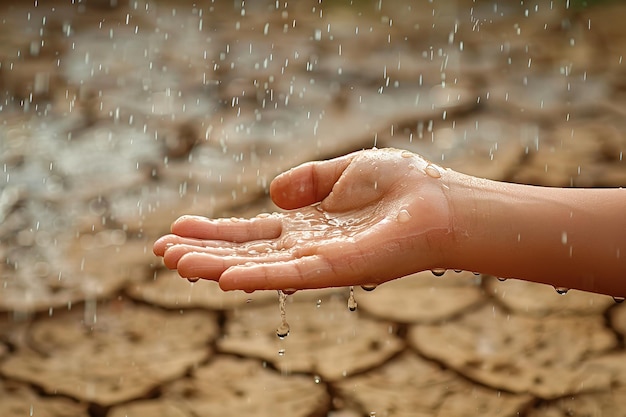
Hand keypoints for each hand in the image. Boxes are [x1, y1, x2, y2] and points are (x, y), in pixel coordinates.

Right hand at [153, 148, 452, 291]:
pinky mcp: (342, 268)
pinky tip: (226, 278)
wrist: (442, 201)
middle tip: (160, 252)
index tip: (176, 230)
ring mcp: (322, 261)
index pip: (251, 233)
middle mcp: (308, 248)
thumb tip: (273, 192)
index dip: (214, 233)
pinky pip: (295, 275)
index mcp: (307, 226)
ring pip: (261, 267)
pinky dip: (260, 277)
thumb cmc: (402, 186)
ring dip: (218, 267)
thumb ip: (308, 180)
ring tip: (176, 264)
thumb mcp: (345, 170)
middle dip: (204, 253)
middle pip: (247, 252)